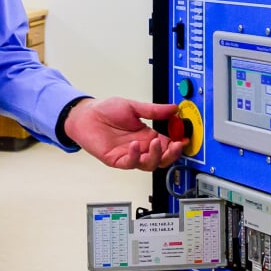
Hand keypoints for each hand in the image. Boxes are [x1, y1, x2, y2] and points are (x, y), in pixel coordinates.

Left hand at [64, 97, 186, 171]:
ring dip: (155, 155)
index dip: (178, 144)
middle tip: (176, 145)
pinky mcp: (117, 159)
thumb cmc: (105, 111)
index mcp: (147, 135)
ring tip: (155, 142)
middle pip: (162, 158)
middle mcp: (140, 146)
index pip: (168, 144)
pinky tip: (135, 145)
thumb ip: (154, 110)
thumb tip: (173, 108)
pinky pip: (130, 163)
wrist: (85, 115)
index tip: (185, 139)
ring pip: (149, 164)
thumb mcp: (133, 107)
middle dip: (172, 154)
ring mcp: (129, 154)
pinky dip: (135, 156)